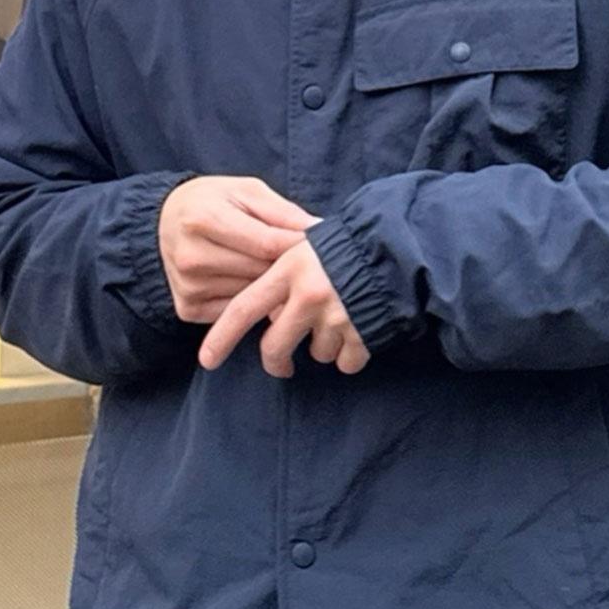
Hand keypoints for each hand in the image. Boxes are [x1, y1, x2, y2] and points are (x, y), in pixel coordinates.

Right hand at [159, 175, 320, 324]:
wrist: (161, 222)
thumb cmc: (211, 201)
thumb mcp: (245, 191)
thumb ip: (282, 211)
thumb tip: (320, 229)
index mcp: (204, 219)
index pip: (267, 243)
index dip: (298, 245)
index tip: (320, 243)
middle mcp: (191, 256)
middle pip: (261, 271)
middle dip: (285, 265)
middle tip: (301, 258)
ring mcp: (188, 286)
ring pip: (252, 294)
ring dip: (269, 284)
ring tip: (272, 267)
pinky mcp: (188, 308)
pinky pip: (236, 310)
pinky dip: (249, 299)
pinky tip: (250, 283)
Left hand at [198, 237, 370, 377]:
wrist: (401, 246)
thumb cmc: (351, 244)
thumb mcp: (310, 244)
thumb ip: (286, 270)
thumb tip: (267, 308)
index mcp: (290, 269)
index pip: (244, 308)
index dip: (222, 337)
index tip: (207, 360)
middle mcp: (308, 295)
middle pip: (275, 346)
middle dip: (277, 361)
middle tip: (282, 364)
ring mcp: (336, 316)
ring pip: (316, 354)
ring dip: (324, 346)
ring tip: (341, 320)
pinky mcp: (362, 334)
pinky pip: (345, 362)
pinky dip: (351, 355)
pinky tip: (360, 332)